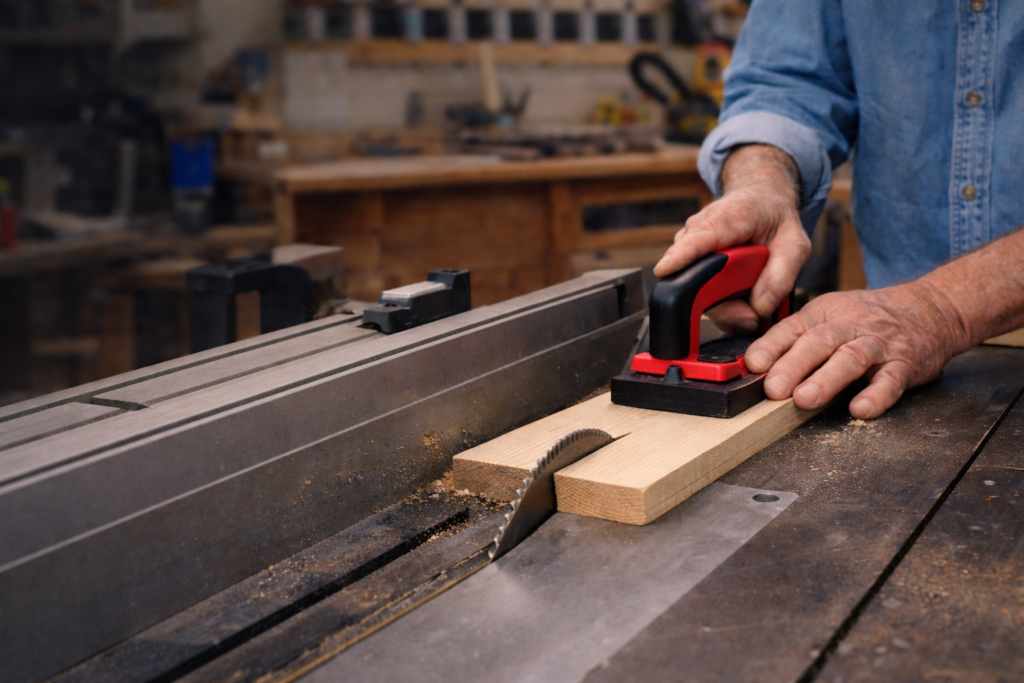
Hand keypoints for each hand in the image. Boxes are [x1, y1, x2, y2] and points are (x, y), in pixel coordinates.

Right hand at [654, 145, 810, 330]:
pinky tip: (739, 291)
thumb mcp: (796, 245)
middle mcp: (698, 229)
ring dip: (726, 305)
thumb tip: (759, 309)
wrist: (759, 201)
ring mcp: (687, 246)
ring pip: (695, 290)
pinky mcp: (685, 262)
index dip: (682, 255)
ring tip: (753, 297)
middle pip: (696, 278)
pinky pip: (697, 292)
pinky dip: (721, 301)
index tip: (665, 270)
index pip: (701, 237)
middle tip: (753, 317)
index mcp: (729, 217)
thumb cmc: (775, 220)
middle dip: (724, 306)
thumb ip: (782, 277)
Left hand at [744, 282, 965, 418]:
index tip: (753, 365)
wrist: (929, 308)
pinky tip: (861, 410)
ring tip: (805, 401)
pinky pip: (891, 380)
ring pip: (850, 359)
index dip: (771, 346)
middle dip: (793, 366)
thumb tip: (755, 367)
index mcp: (824, 313)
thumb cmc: (867, 318)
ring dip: (826, 380)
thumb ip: (795, 338)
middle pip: (818, 342)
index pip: (792, 327)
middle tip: (774, 390)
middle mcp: (849, 326)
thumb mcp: (828, 315)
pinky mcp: (905, 364)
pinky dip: (877, 395)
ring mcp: (877, 344)